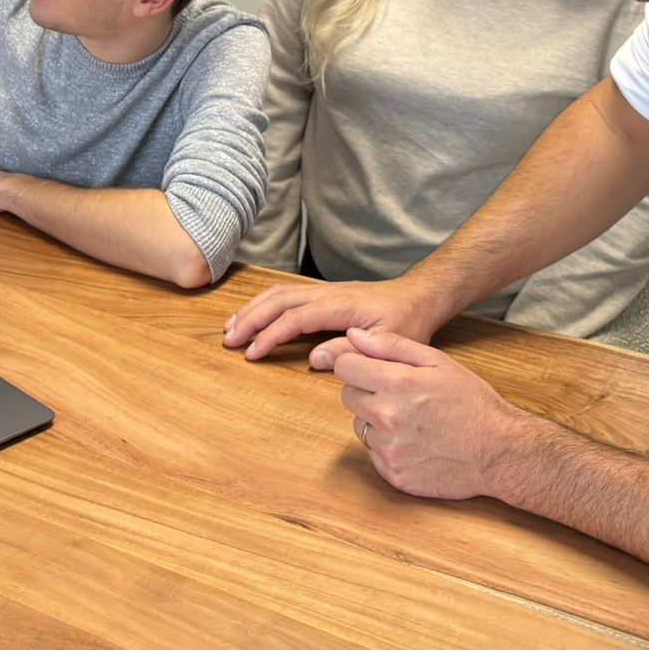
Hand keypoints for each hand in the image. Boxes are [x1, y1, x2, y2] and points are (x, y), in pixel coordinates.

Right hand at [223, 276, 444, 361]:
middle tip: (228, 340)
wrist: (420, 296)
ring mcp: (325, 291)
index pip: (295, 318)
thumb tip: (314, 359)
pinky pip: (288, 294)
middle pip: (279, 301)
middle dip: (251, 319)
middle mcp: (328, 293)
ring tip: (231, 327)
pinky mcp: (325, 294)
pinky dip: (266, 303)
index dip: (271, 335)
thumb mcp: (390, 343)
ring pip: (280, 294)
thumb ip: (352, 351)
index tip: (252, 353)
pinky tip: (255, 315)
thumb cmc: (409, 322)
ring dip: (253, 309)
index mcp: (341, 305)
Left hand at [327, 325, 535, 500]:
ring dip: (376, 421)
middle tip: (399, 395)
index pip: (345, 367)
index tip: (371, 369)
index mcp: (395, 384)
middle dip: (367, 391)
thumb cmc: (472, 402)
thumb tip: (352, 336)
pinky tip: (415, 443)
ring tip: (411, 420)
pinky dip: (387, 447)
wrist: (499, 451)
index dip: (357, 365)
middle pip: (348, 396)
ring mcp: (389, 450)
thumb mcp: (437, 361)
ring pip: (360, 425)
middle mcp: (386, 418)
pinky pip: (373, 454)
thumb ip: (390, 346)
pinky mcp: (394, 475)